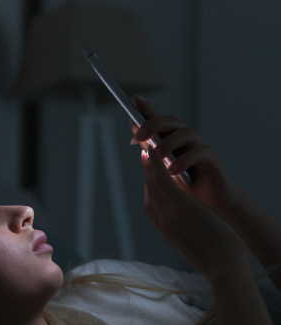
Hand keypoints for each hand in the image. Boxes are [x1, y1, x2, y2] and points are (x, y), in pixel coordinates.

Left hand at [130, 96, 243, 217]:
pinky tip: (173, 170)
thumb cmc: (185, 185)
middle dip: (153, 125)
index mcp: (173, 140)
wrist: (210, 203)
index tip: (134, 100)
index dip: (148, 109)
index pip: (159, 120)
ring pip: (186, 134)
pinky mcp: (211, 160)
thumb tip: (135, 134)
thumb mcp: (163, 169)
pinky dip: (184, 161)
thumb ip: (151, 151)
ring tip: (158, 156)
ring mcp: (200, 147)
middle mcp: (187, 139)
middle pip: (172, 122)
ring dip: (169, 143)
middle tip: (139, 136)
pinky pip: (199, 154)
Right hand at [142, 144, 248, 279]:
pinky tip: (154, 153)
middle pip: (150, 195)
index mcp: (168, 234)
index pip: (153, 209)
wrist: (223, 268)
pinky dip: (156, 166)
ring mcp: (169, 215)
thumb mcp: (198, 249)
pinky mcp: (180, 207)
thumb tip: (195, 231)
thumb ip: (190, 237)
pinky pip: (163, 182)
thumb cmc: (218, 261)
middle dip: (146, 175)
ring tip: (148, 151)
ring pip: (153, 186)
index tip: (149, 179)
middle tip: (145, 159)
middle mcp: (164, 224)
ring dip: (148, 166)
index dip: (149, 191)